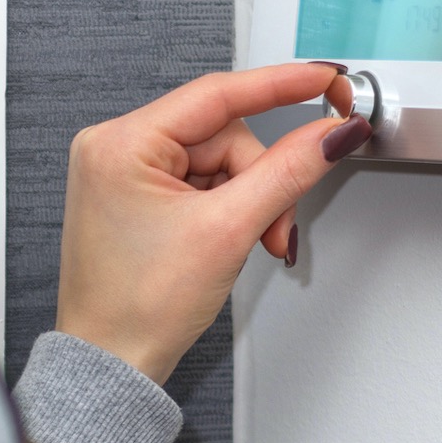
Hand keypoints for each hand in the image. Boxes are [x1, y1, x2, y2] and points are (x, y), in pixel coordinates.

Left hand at [54, 62, 369, 383]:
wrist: (112, 363)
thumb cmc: (138, 307)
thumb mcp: (227, 230)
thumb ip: (286, 173)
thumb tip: (329, 135)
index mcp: (120, 143)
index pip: (217, 94)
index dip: (279, 86)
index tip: (323, 79)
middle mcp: (115, 148)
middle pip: (224, 135)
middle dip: (260, 181)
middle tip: (273, 228)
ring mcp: (124, 173)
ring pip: (220, 162)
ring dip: (248, 202)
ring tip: (247, 245)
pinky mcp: (137, 196)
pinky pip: (202, 183)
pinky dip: (228, 210)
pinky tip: (225, 240)